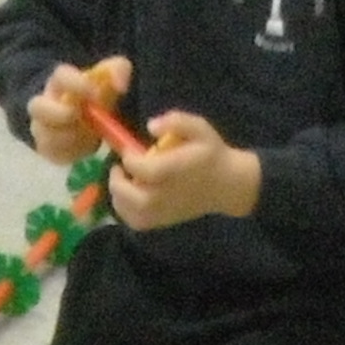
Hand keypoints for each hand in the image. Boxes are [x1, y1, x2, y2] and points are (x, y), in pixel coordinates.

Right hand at [27, 53, 133, 168]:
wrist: (84, 118)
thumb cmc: (94, 95)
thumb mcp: (108, 79)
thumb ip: (117, 72)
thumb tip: (120, 83)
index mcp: (60, 82)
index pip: (60, 76)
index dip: (75, 83)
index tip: (95, 93)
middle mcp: (45, 103)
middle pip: (36, 106)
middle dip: (58, 114)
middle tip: (81, 118)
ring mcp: (42, 127)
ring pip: (46, 135)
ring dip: (69, 138)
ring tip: (90, 137)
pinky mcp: (47, 148)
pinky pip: (53, 154)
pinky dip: (71, 153)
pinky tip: (85, 148)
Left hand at [111, 107, 259, 230]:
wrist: (227, 185)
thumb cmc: (211, 154)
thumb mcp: (199, 128)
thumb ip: (176, 121)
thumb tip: (151, 126)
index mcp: (172, 170)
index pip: (139, 168)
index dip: (128, 158)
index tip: (130, 149)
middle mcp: (164, 194)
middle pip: (128, 194)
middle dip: (117, 179)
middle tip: (118, 167)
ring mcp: (162, 211)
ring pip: (128, 210)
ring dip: (118, 195)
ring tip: (123, 181)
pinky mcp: (163, 221)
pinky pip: (136, 222)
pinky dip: (126, 211)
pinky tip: (128, 198)